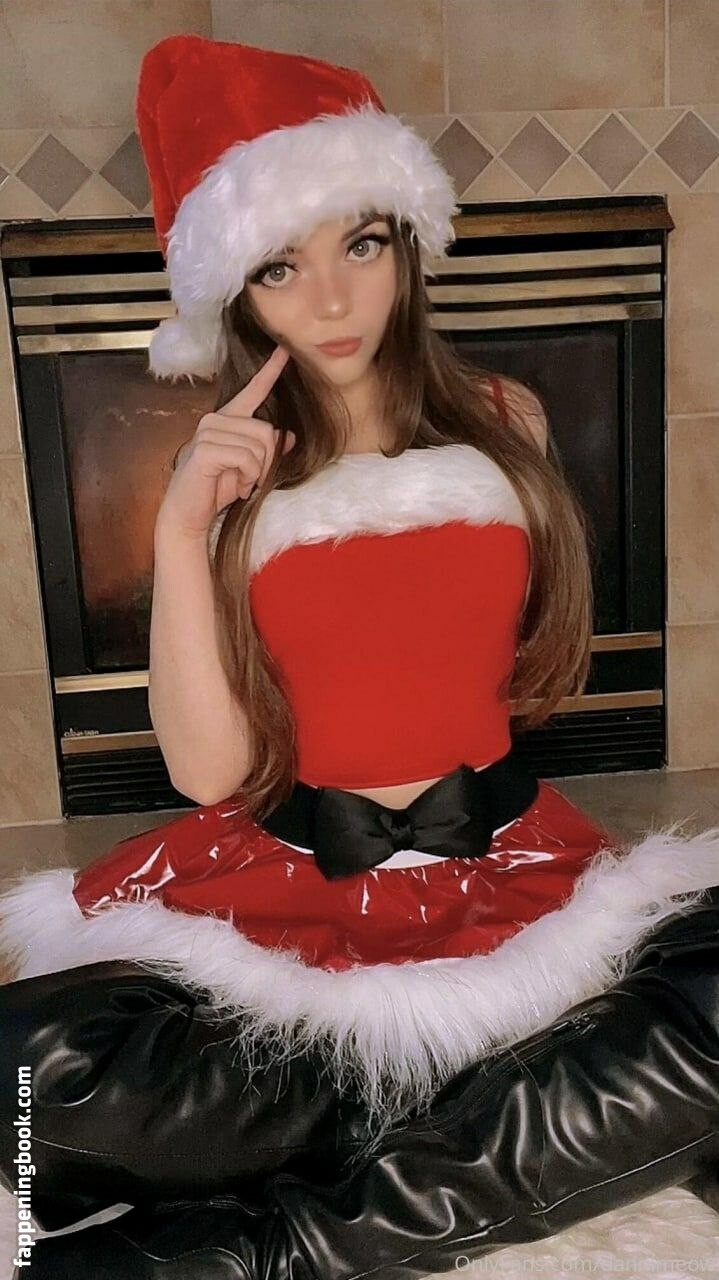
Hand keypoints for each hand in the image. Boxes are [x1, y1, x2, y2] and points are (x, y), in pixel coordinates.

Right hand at [158, 345, 295, 538]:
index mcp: (227, 421)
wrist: (189, 515)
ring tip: (240, 484)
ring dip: (257, 473)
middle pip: (267, 431)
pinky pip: (247, 458)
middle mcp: (215, 420)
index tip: (284, 351)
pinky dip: (248, 478)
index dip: (270, 371)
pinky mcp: (205, 449)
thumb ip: (266, 451)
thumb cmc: (215, 491)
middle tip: (251, 480)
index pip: (252, 391)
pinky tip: (236, 488)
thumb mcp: (248, 469)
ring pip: (259, 446)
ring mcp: (208, 432)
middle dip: (267, 462)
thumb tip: (288, 435)